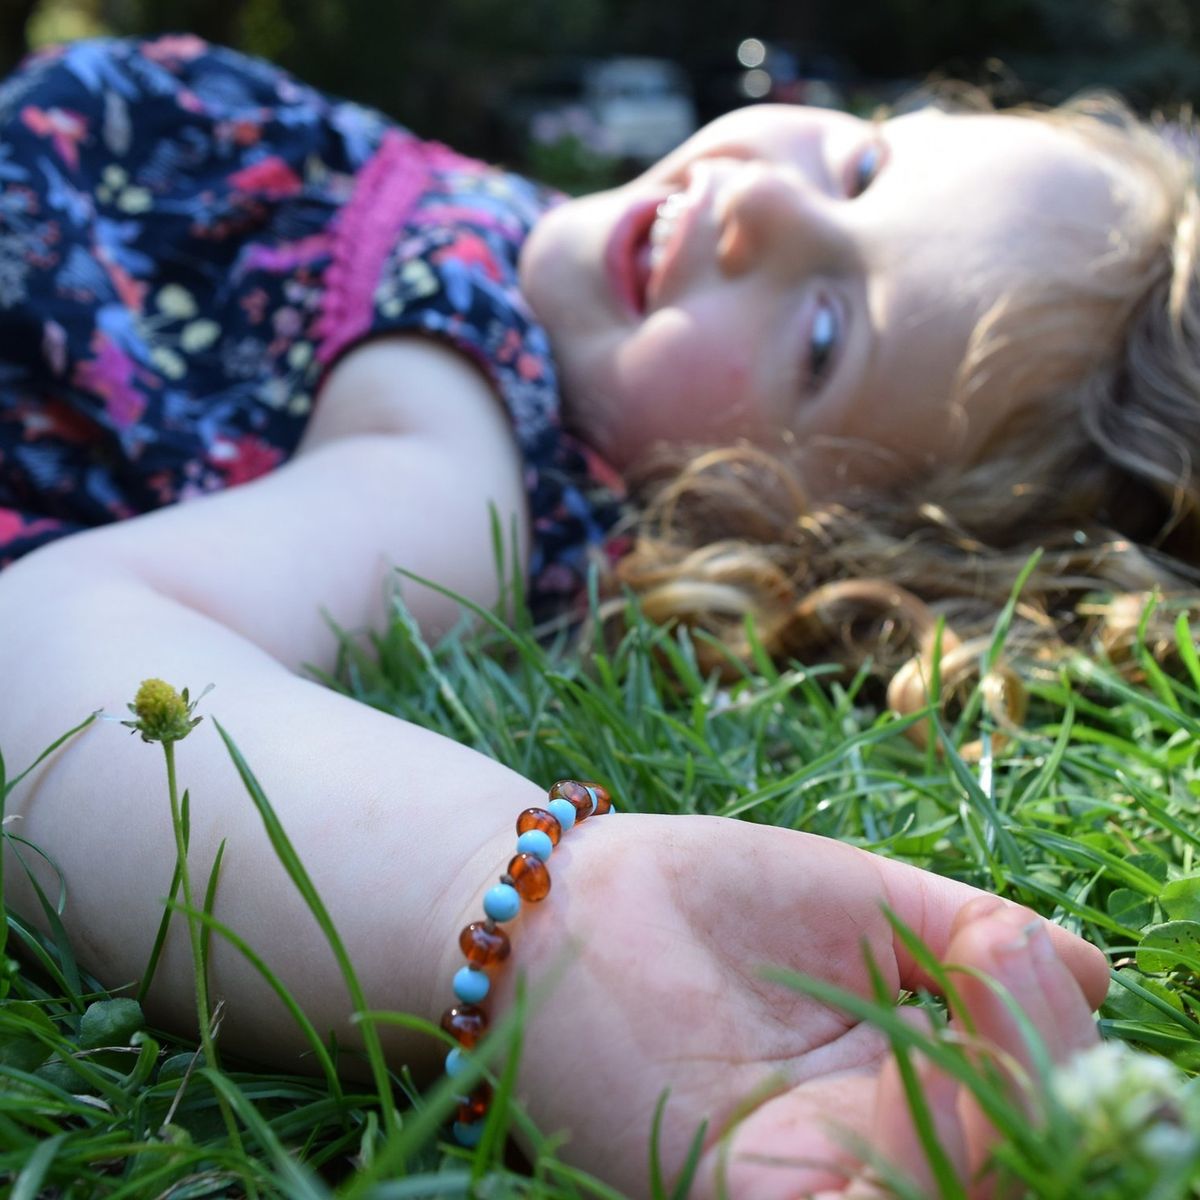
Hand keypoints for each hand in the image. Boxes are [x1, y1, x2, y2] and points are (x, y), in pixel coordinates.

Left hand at [488, 813, 1106, 1198]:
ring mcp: (808, 1183)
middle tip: (1017, 963)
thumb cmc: (706, 892)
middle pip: (1011, 1163)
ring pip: (959, 1195)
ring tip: (988, 979)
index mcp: (901, 1082)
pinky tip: (936, 1043)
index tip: (1027, 949)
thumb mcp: (862, 899)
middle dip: (1046, 1071)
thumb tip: (1098, 975)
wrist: (567, 901)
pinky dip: (930, 1141)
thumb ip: (972, 935)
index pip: (1022, 1101)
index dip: (1052, 1041)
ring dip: (1006, 1100)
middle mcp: (866, 1150)